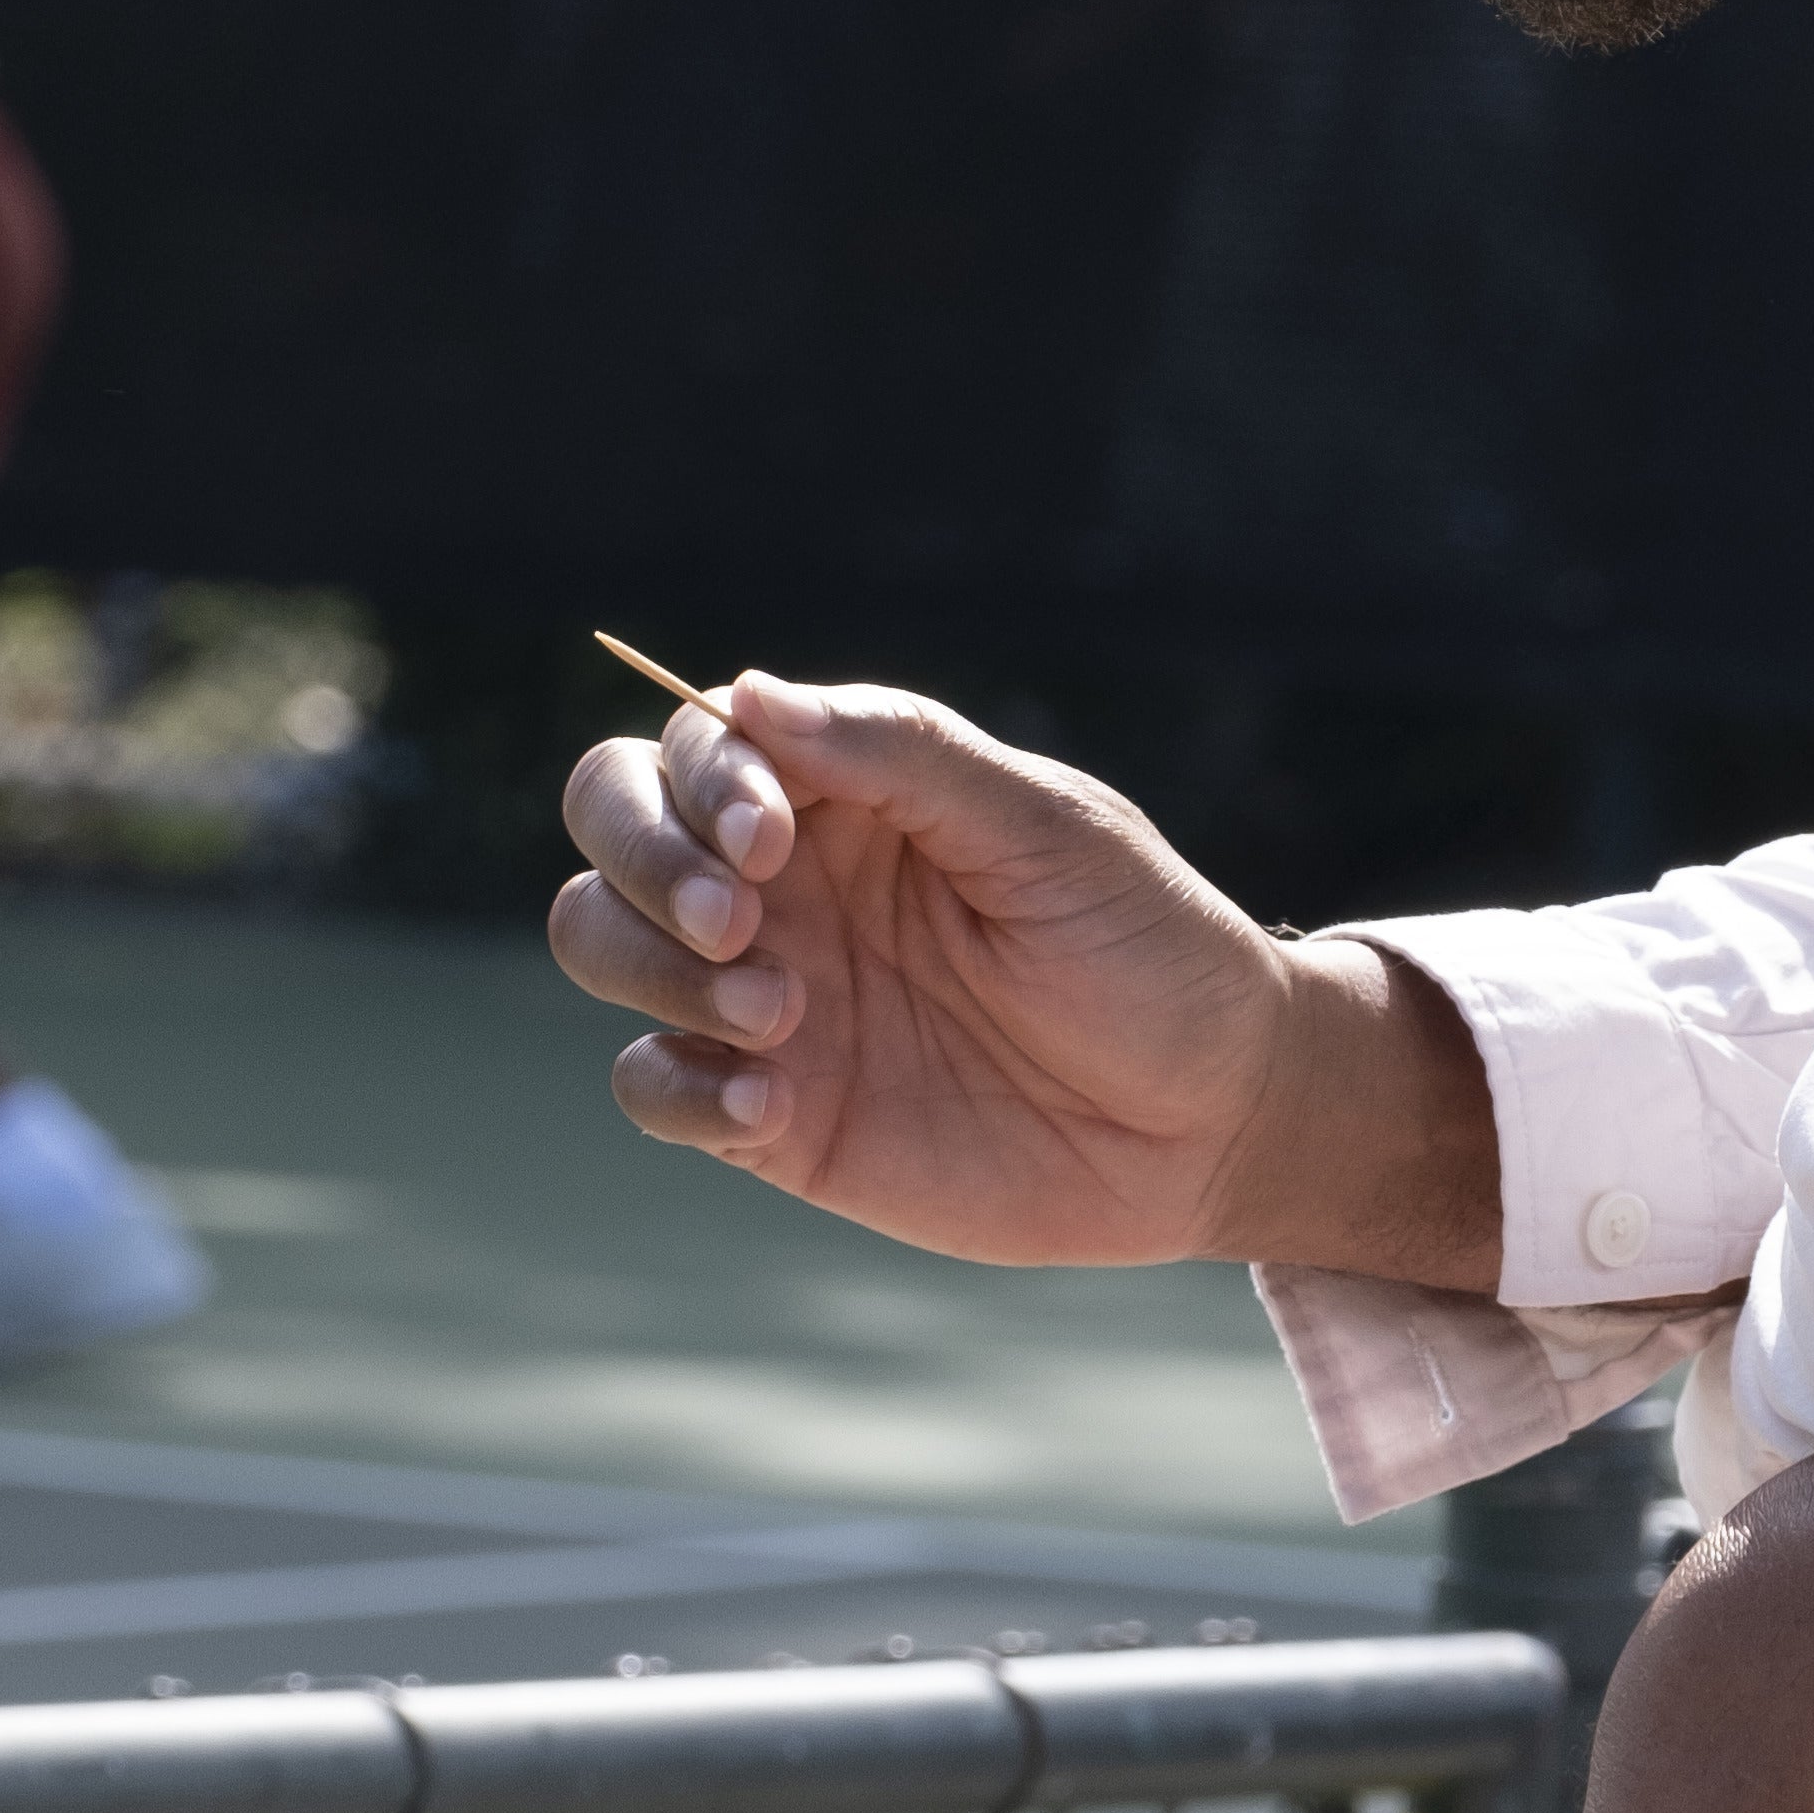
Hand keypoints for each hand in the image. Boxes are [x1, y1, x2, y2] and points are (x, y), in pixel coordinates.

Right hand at [549, 675, 1496, 1280]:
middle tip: (739, 922)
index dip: (699, 782)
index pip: (695, 743)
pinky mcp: (772, 1112)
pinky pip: (652, 1084)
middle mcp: (785, 882)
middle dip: (644, 862)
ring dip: (652, 970)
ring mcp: (767, 994)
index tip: (771, 839)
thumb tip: (751, 692)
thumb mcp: (1048, 831)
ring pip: (602, 944)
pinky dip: (678, 1086)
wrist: (1212, 1120)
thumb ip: (903, 758)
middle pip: (612, 828)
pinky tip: (770, 1102)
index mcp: (845, 792)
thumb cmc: (1146, 949)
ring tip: (782, 1018)